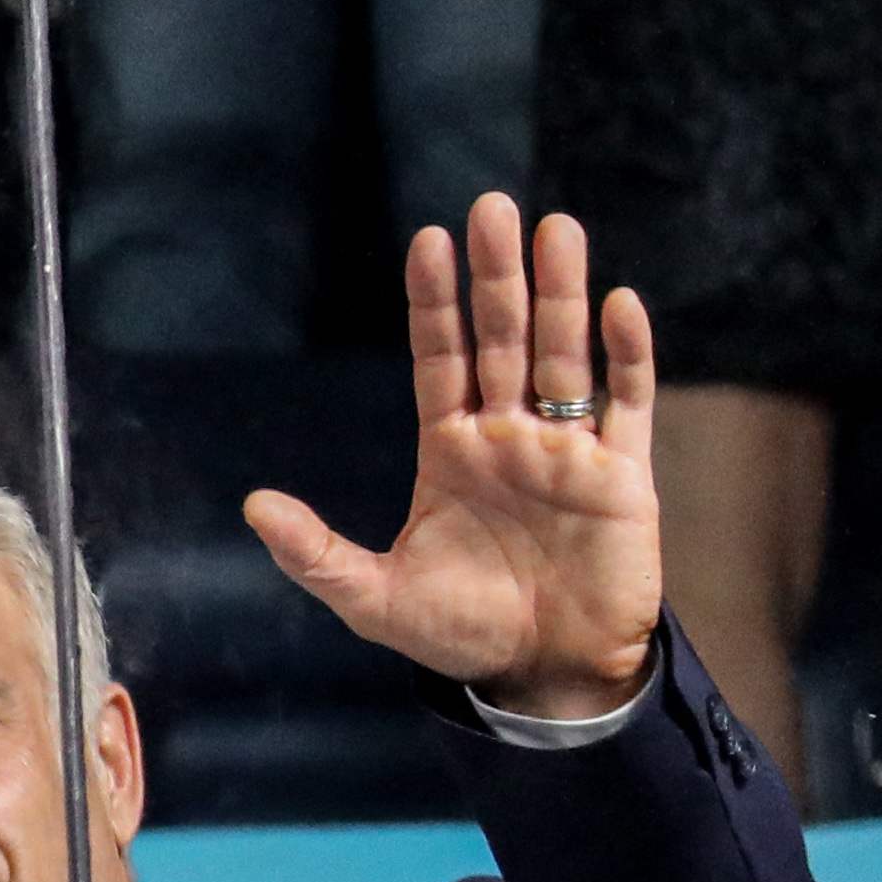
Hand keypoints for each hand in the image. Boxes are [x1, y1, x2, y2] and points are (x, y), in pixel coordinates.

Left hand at [244, 195, 664, 723]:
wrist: (547, 676)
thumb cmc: (462, 635)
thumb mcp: (374, 598)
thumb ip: (315, 553)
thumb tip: (252, 505)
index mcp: (450, 450)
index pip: (441, 357)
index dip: (435, 302)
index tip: (429, 240)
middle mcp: (509, 436)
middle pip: (504, 338)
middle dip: (498, 276)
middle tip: (493, 205)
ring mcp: (568, 450)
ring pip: (566, 354)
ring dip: (562, 293)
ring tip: (557, 228)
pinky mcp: (624, 476)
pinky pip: (629, 402)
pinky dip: (627, 354)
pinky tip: (620, 303)